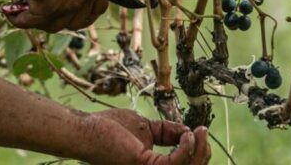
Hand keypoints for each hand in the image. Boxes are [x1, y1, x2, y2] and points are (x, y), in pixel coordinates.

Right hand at [3, 0, 107, 32]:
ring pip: (55, 24)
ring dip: (39, 21)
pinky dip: (19, 19)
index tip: (75, 9)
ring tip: (24, 13)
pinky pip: (32, 21)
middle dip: (63, 20)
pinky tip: (10, 13)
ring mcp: (70, 4)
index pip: (99, 4)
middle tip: (47, 14)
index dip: (86, 10)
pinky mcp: (49, 9)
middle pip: (79, 20)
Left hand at [80, 109, 211, 164]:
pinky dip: (186, 149)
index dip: (195, 154)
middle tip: (203, 131)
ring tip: (200, 131)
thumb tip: (188, 132)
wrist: (87, 130)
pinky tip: (188, 135)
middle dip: (202, 154)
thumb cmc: (109, 129)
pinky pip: (176, 162)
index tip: (199, 132)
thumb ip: (167, 132)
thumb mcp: (147, 128)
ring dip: (198, 150)